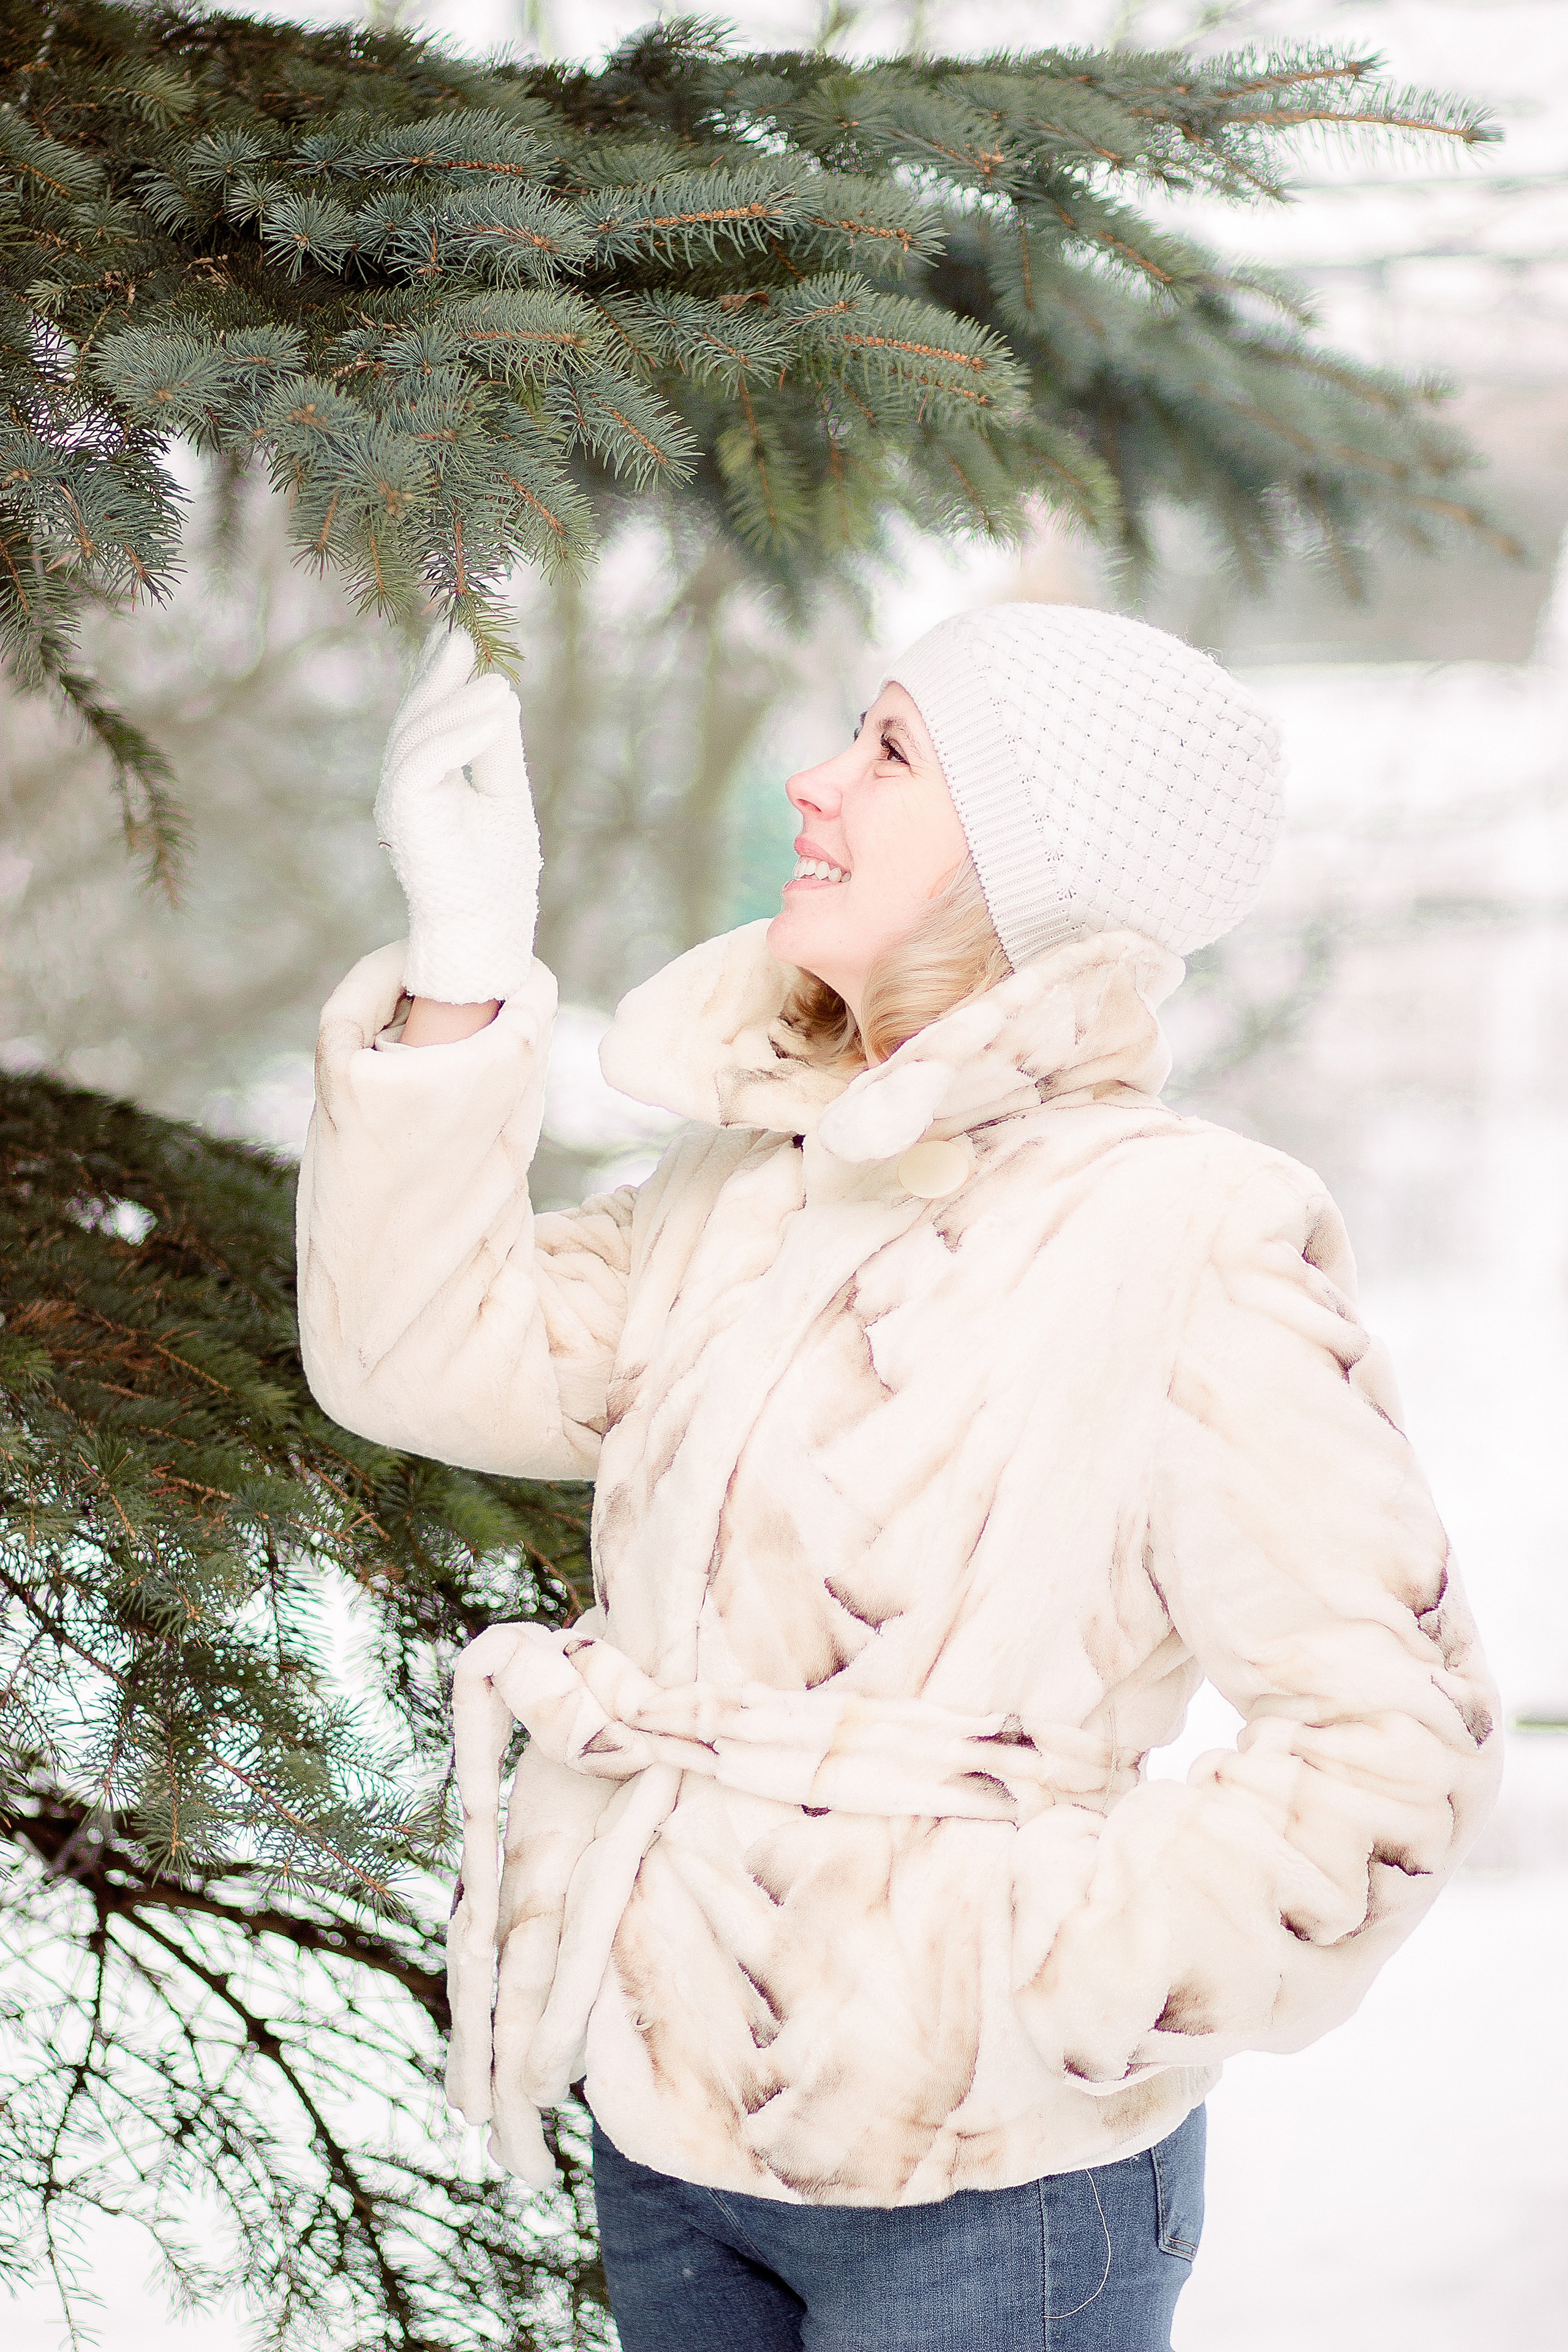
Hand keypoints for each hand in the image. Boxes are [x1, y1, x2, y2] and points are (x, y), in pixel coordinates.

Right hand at [373, 624, 541, 1005]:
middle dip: (435, 676)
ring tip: (499, 684)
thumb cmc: (498, 872)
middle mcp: (403, 789)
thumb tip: (498, 690)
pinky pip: (424, 763)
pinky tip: (491, 714)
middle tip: (459, 636)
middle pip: (414, 720)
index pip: (425, 720)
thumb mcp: (504, 794)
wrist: (489, 929)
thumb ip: (495, 747)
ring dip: (458, 704)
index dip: (436, 677)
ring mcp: (399, 802)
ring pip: (418, 737)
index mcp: (425, 783)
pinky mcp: (405, 815)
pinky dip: (457, 735)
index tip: (455, 637)